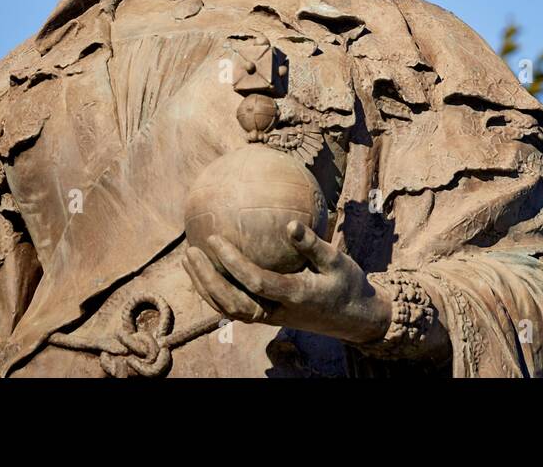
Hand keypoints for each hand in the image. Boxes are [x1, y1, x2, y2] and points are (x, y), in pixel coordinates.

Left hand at [182, 220, 392, 344]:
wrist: (353, 318)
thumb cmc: (347, 284)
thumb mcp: (337, 261)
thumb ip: (313, 244)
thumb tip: (290, 223)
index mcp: (293, 295)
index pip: (254, 281)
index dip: (231, 262)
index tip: (214, 238)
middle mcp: (276, 311)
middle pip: (231, 301)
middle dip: (207, 278)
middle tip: (191, 250)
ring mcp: (270, 317)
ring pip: (228, 309)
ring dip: (205, 286)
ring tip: (189, 259)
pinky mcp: (267, 317)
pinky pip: (234, 308)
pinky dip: (215, 292)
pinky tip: (206, 270)